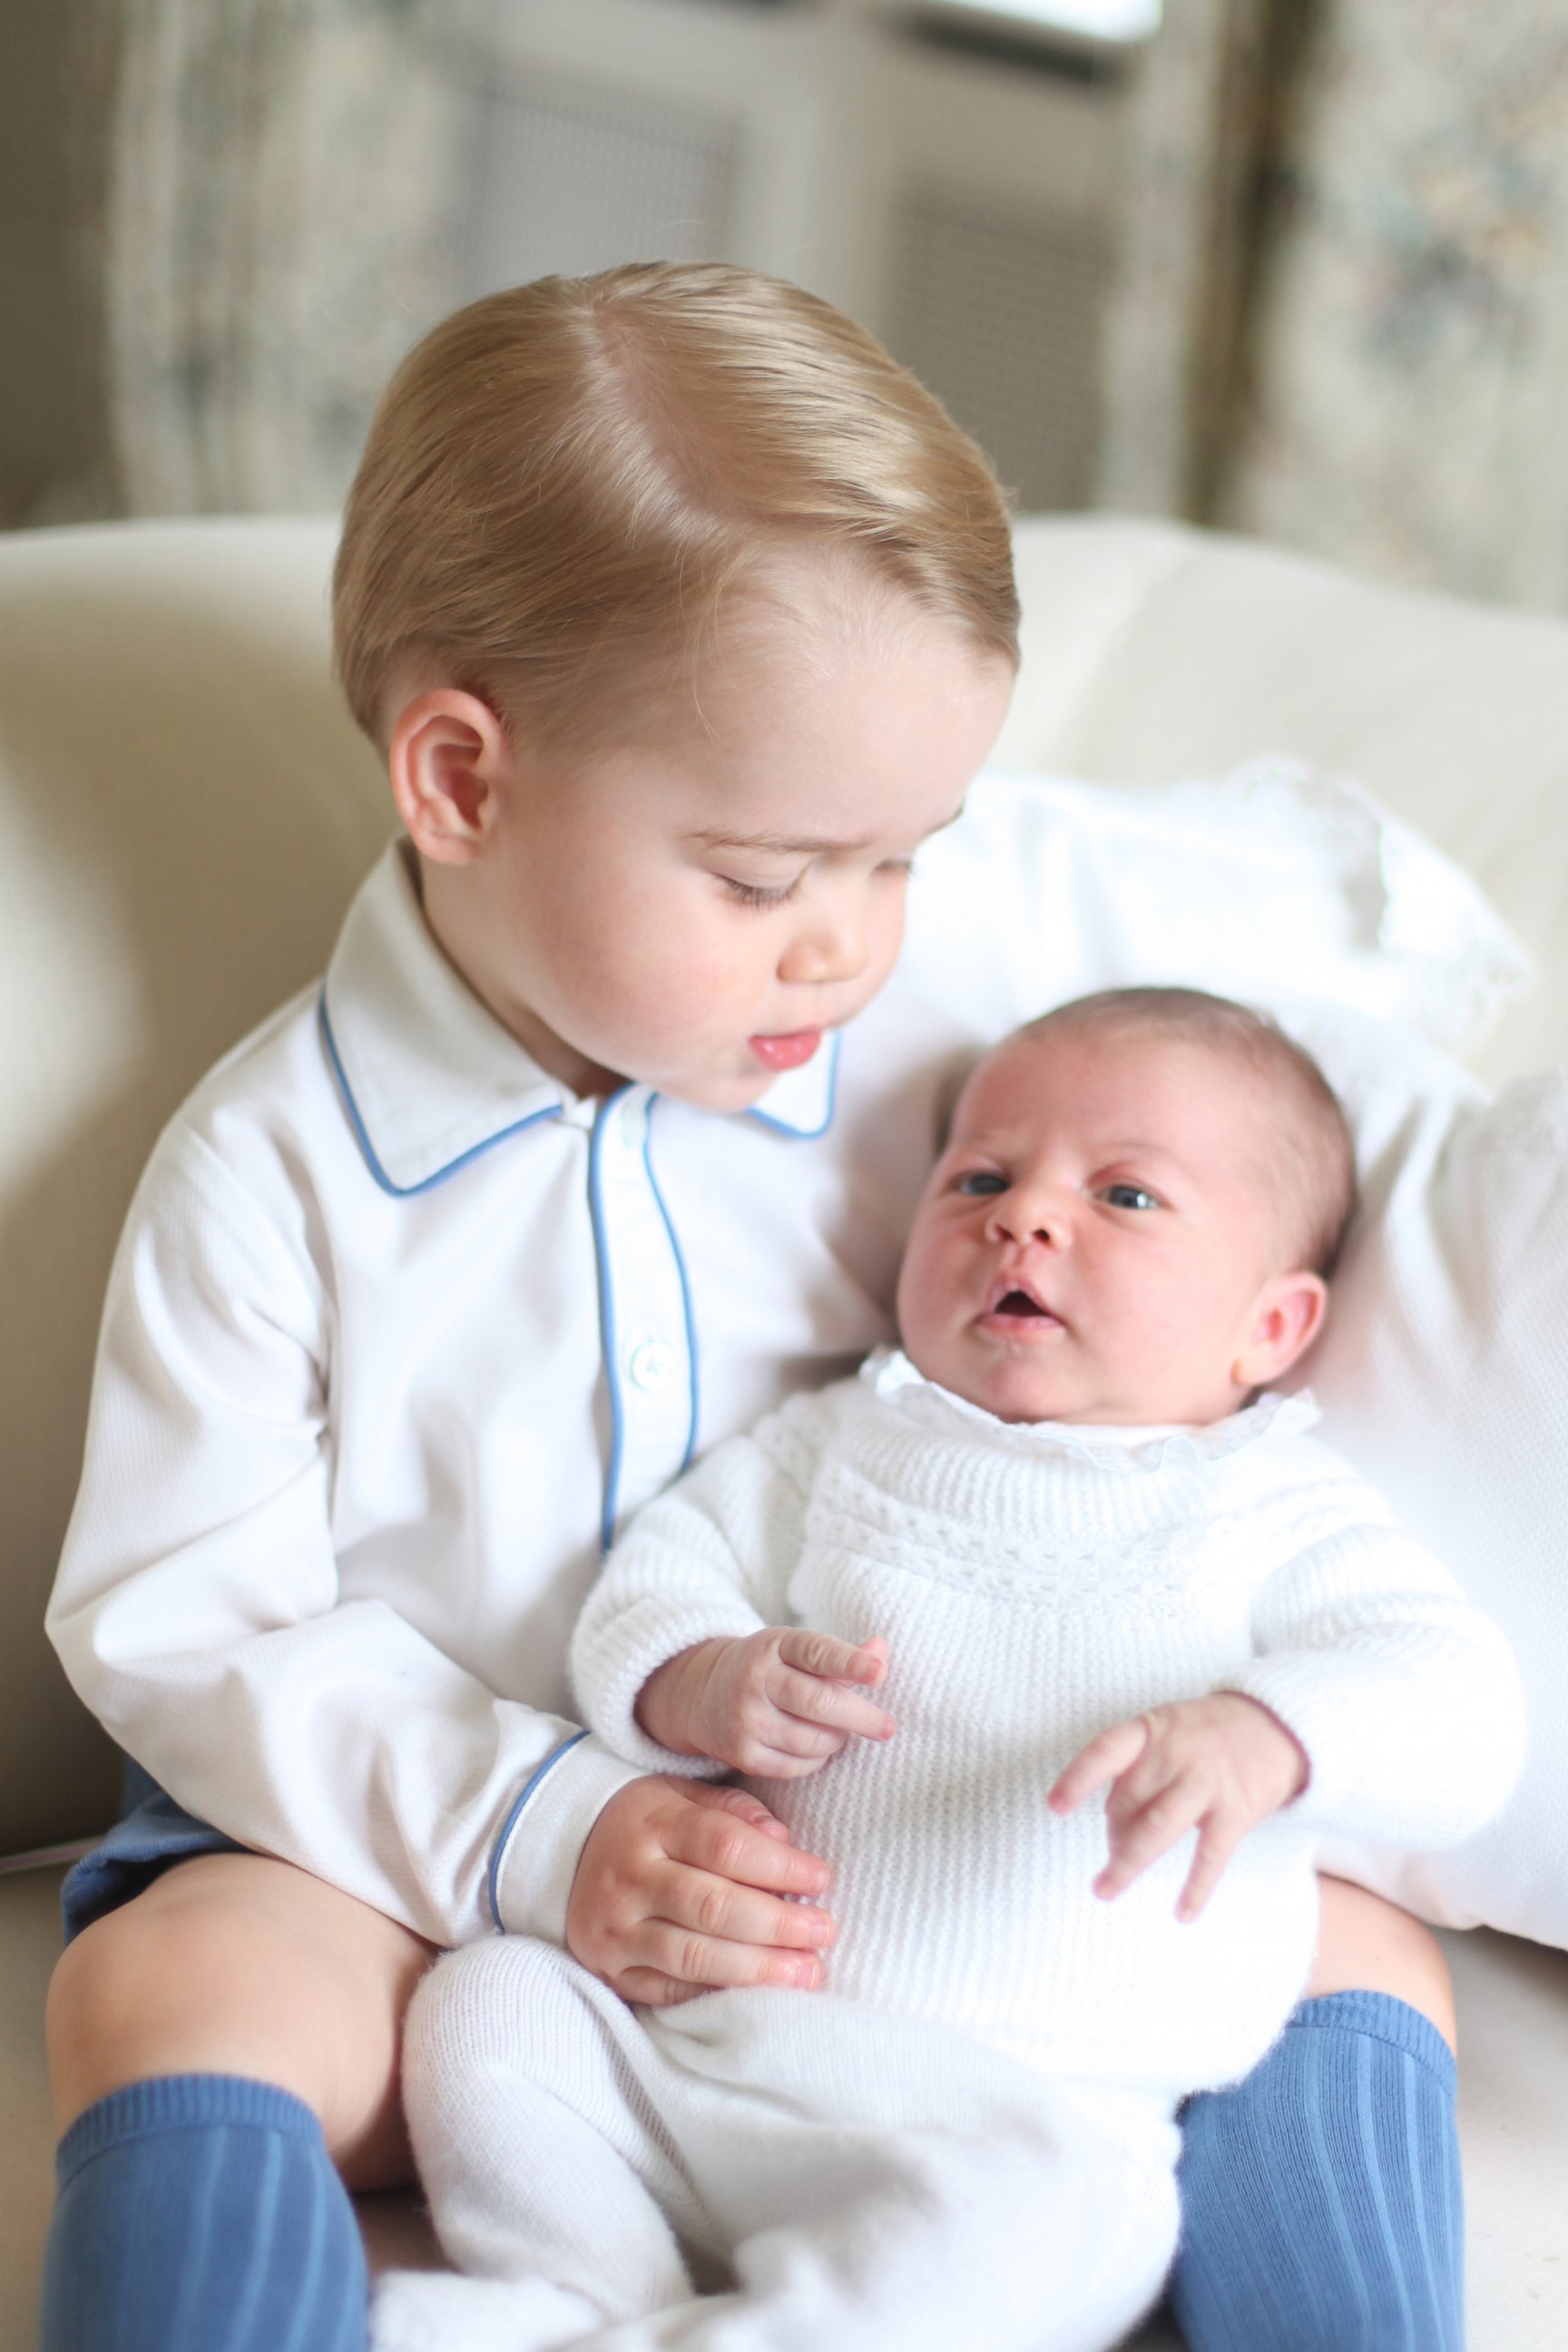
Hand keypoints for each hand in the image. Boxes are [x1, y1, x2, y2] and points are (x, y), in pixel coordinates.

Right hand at [565, 1774, 836, 2005]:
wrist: (564, 1853)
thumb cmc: (644, 1823)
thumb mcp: (681, 1795)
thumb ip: (734, 1810)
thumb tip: (783, 1840)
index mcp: (653, 1824)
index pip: (725, 1845)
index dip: (779, 1865)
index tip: (821, 1878)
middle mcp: (630, 1877)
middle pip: (713, 1906)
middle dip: (778, 1924)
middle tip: (823, 1932)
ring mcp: (616, 1929)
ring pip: (694, 1955)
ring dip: (758, 1968)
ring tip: (806, 1972)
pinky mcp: (611, 1970)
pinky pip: (670, 1989)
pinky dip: (718, 1993)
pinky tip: (758, 1994)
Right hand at [635, 1630, 892, 1777]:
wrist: (704, 1694)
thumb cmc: (768, 1669)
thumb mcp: (795, 1650)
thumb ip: (840, 1654)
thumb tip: (882, 1651)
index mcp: (774, 1644)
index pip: (817, 1651)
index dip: (850, 1661)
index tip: (879, 1672)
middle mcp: (756, 1680)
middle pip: (820, 1703)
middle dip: (861, 1717)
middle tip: (887, 1728)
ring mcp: (746, 1719)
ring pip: (813, 1740)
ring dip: (837, 1739)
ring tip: (839, 1731)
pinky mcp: (742, 1755)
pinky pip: (797, 1766)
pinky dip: (816, 1760)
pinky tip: (816, 1748)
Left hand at [1047, 1693, 1308, 1921]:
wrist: (1276, 1724)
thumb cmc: (1205, 1734)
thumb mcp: (1166, 1731)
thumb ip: (1138, 1768)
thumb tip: (1112, 1823)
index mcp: (1151, 1729)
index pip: (1106, 1751)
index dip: (1078, 1779)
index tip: (1054, 1807)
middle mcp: (1175, 1754)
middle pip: (1127, 1801)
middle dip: (1112, 1833)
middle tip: (1111, 1857)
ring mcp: (1206, 1782)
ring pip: (1157, 1829)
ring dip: (1127, 1863)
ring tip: (1105, 1890)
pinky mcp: (1235, 1810)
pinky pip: (1209, 1855)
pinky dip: (1195, 1888)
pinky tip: (1182, 1913)